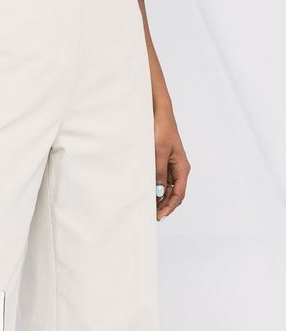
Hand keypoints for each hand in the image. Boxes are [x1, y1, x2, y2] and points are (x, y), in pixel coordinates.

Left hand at [154, 105, 189, 219]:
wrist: (159, 114)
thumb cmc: (161, 130)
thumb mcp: (158, 152)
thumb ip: (159, 172)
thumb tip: (159, 192)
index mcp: (182, 168)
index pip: (178, 193)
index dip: (169, 206)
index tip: (159, 216)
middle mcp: (179, 169)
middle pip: (174, 194)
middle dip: (165, 205)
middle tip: (152, 216)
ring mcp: (171, 166)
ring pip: (168, 188)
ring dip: (160, 198)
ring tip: (149, 207)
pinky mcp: (163, 162)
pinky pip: (162, 180)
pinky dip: (156, 189)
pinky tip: (147, 193)